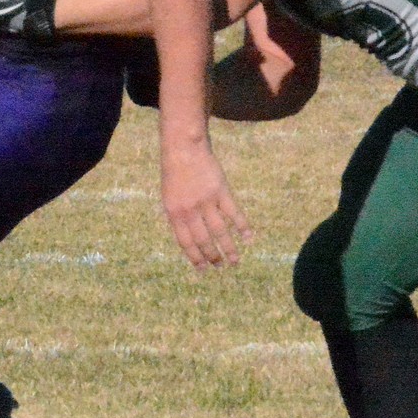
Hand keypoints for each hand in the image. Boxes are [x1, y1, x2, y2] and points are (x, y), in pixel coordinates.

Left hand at [160, 141, 251, 269]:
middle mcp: (190, 211)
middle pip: (203, 240)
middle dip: (213, 256)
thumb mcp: (169, 196)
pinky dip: (242, 226)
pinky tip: (248, 237)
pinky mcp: (220, 191)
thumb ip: (178, 216)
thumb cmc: (175, 172)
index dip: (195, 258)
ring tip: (234, 261)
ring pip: (220, 231)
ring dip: (228, 248)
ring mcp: (206, 202)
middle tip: (220, 267)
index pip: (186, 243)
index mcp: (174, 213)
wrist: (183, 148)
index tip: (203, 269)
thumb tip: (189, 239)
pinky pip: (233, 214)